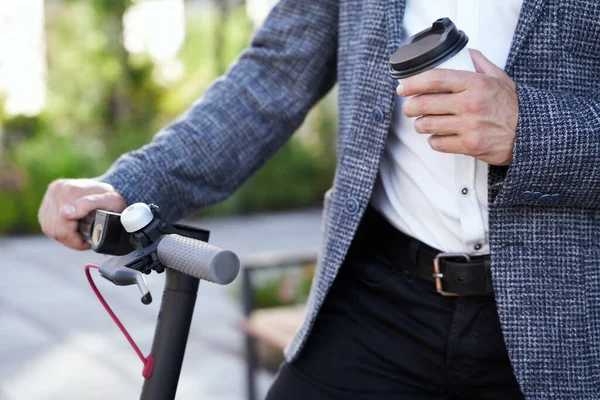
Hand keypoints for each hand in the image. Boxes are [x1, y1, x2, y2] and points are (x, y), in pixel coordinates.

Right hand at [38, 178, 125, 249]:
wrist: (106, 191)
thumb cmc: (111, 199)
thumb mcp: (110, 201)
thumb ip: (89, 204)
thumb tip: (65, 213)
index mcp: (69, 190)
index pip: (63, 227)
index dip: (77, 240)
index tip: (89, 240)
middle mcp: (56, 191)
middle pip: (56, 230)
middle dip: (72, 239)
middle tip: (87, 237)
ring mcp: (49, 197)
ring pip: (50, 230)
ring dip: (66, 236)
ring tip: (81, 232)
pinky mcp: (45, 204)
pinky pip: (47, 226)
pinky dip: (60, 231)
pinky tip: (73, 227)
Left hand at [397, 49, 518, 165]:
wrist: (530, 134)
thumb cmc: (512, 106)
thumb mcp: (500, 78)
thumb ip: (479, 64)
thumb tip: (463, 52)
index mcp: (476, 84)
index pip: (435, 79)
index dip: (413, 83)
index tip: (402, 88)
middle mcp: (471, 104)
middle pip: (424, 104)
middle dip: (409, 107)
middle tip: (408, 108)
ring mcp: (469, 126)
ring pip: (427, 125)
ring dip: (420, 125)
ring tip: (424, 122)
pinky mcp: (469, 146)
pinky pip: (437, 143)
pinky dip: (434, 140)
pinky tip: (438, 136)